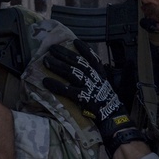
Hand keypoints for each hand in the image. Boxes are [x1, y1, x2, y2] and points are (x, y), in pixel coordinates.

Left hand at [43, 39, 145, 155]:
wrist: (113, 117)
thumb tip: (88, 68)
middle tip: (51, 49)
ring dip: (57, 66)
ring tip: (46, 60)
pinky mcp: (83, 98)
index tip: (75, 41)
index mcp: (100, 74)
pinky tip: (46, 81)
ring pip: (71, 73)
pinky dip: (56, 85)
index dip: (84, 49)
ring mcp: (89, 87)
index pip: (92, 58)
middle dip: (64, 54)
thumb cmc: (107, 102)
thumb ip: (98, 76)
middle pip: (77, 62)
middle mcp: (95, 78)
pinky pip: (67, 90)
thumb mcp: (105, 85)